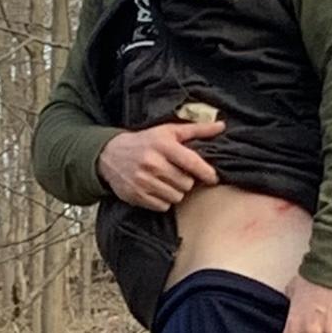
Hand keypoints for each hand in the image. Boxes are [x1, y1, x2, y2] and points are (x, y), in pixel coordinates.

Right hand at [96, 120, 223, 209]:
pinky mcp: (137, 195)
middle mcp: (152, 163)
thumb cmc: (146, 142)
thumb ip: (196, 130)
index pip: (192, 162)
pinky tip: (156, 189)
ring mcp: (143, 180)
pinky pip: (163, 206)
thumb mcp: (168, 131)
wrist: (110, 154)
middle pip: (187, 184)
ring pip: (176, 197)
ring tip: (165, 181)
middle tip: (177, 174)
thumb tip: (221, 126)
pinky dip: (163, 200)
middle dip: (186, 181)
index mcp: (162, 145)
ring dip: (175, 192)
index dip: (206, 173)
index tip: (213, 178)